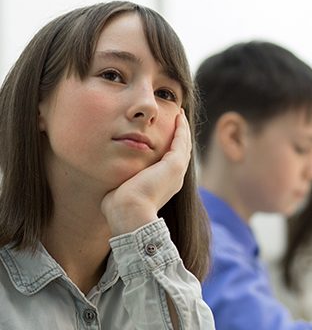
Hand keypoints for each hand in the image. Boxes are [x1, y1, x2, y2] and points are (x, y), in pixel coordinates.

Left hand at [101, 111, 191, 234]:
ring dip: (183, 130)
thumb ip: (121, 183)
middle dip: (180, 136)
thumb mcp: (122, 191)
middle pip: (181, 152)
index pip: (170, 162)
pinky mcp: (174, 164)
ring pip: (183, 146)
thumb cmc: (120, 207)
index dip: (169, 147)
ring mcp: (176, 172)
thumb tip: (110, 183)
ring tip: (181, 116)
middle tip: (179, 120)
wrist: (129, 213)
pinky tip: (180, 117)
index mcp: (163, 185)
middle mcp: (174, 179)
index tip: (166, 134)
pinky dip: (182, 129)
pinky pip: (181, 142)